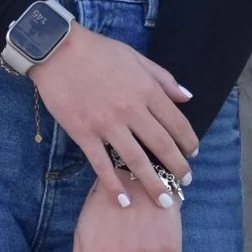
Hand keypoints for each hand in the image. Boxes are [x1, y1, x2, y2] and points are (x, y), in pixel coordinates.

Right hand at [29, 24, 196, 211]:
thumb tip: (187, 97)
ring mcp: (107, 124)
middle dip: (178, 167)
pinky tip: (125, 201)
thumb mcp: (136, 57)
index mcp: (146, 90)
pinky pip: (102, 165)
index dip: (188, 141)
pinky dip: (114, 185)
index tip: (194, 153)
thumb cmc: (98, 51)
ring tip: (164, 200)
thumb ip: (163, 78)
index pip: (176, 122)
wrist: (57, 51)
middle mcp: (131, 110)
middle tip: (186, 182)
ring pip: (136, 160)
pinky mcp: (84, 134)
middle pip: (161, 145)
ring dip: (153, 183)